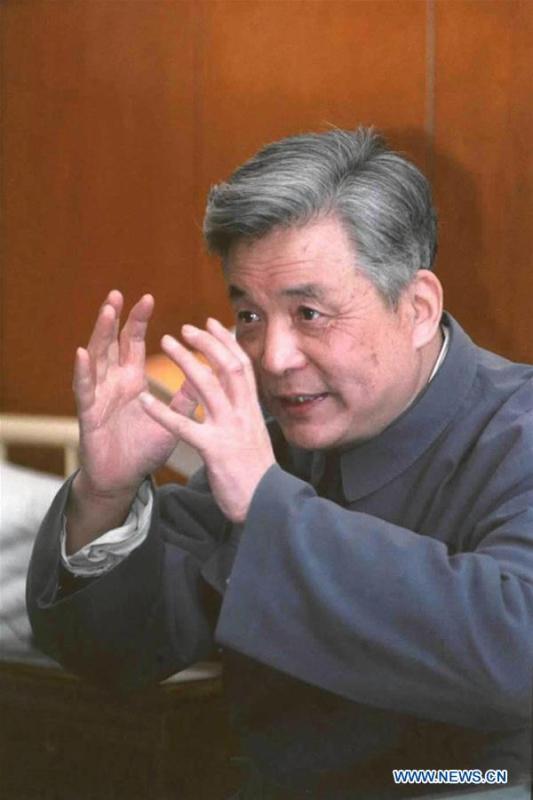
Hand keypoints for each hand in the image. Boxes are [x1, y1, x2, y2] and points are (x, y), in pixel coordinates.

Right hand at [73, 290, 197, 501]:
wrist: (124, 479)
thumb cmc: (144, 448)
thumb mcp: (172, 419)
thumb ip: (187, 396)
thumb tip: (208, 372)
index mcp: (131, 379)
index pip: (133, 342)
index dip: (138, 320)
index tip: (147, 297)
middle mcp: (112, 382)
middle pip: (111, 343)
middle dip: (114, 318)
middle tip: (117, 294)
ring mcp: (98, 396)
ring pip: (96, 359)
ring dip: (99, 335)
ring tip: (106, 312)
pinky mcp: (88, 414)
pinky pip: (84, 390)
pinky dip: (83, 372)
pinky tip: (82, 354)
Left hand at [139, 318, 274, 522]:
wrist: (267, 506)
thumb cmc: (257, 476)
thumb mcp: (254, 438)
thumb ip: (245, 417)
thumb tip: (239, 400)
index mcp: (252, 411)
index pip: (242, 367)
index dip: (227, 341)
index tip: (212, 322)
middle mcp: (244, 415)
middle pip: (228, 367)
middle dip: (207, 343)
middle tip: (185, 327)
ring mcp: (230, 431)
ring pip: (208, 386)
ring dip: (186, 361)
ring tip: (166, 343)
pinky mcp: (215, 451)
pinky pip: (185, 427)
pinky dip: (163, 412)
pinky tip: (145, 401)